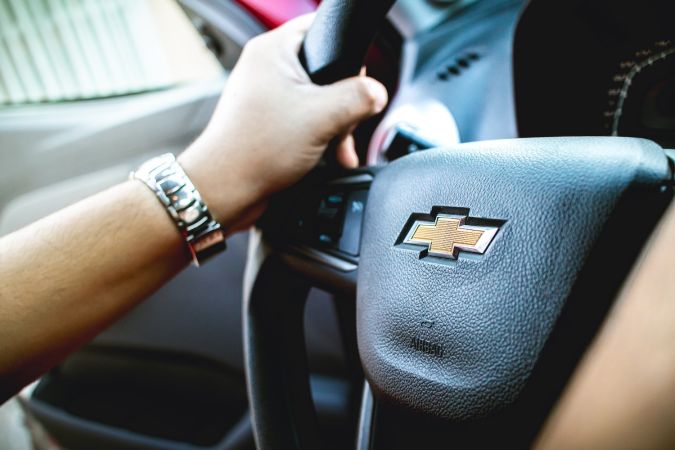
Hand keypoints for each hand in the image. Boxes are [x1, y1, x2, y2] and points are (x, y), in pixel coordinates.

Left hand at [178, 14, 387, 232]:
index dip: (346, 55)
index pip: (322, 29)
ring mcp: (268, 96)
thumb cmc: (255, 150)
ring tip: (337, 149)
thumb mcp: (322, 118)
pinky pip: (307, 120)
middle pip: (327, 70)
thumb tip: (377, 92)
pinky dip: (322, 138)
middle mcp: (268, 68)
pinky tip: (330, 157)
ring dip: (337, 127)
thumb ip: (358, 98)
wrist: (225, 191)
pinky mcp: (270, 122)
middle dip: (345, 105)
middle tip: (343, 126)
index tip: (356, 82)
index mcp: (273, 51)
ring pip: (320, 100)